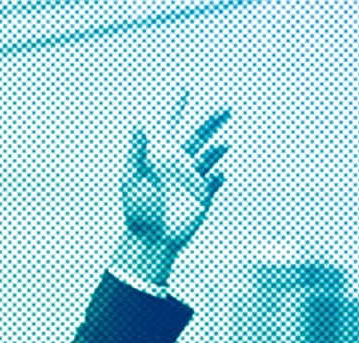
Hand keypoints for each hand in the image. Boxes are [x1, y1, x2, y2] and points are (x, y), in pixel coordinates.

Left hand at [115, 92, 231, 282]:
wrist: (151, 240)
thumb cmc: (138, 209)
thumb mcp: (133, 178)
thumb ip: (137, 151)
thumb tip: (138, 123)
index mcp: (160, 155)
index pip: (170, 124)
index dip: (176, 105)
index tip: (183, 86)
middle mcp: (177, 164)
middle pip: (198, 137)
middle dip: (210, 121)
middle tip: (225, 107)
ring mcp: (191, 181)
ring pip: (208, 158)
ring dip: (217, 149)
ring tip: (225, 142)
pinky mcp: (202, 198)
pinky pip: (213, 184)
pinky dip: (218, 177)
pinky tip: (221, 172)